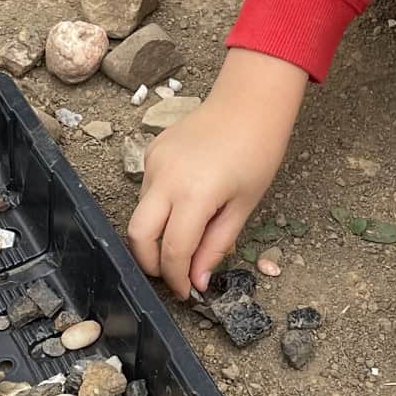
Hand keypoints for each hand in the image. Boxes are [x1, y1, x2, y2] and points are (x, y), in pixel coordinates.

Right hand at [127, 49, 306, 300]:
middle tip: (174, 275)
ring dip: (157, 235)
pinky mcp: (151, 152)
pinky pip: (147, 191)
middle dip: (151, 263)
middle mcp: (165, 179)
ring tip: (187, 236)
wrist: (249, 103)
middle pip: (138, 236)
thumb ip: (216, 245)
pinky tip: (186, 203)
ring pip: (140, 214)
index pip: (172, 251)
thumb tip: (198, 280)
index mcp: (194, 195)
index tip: (187, 292)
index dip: (177, 278)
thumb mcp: (243, 206)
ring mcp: (153, 163)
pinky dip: (160, 208)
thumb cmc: (257, 151)